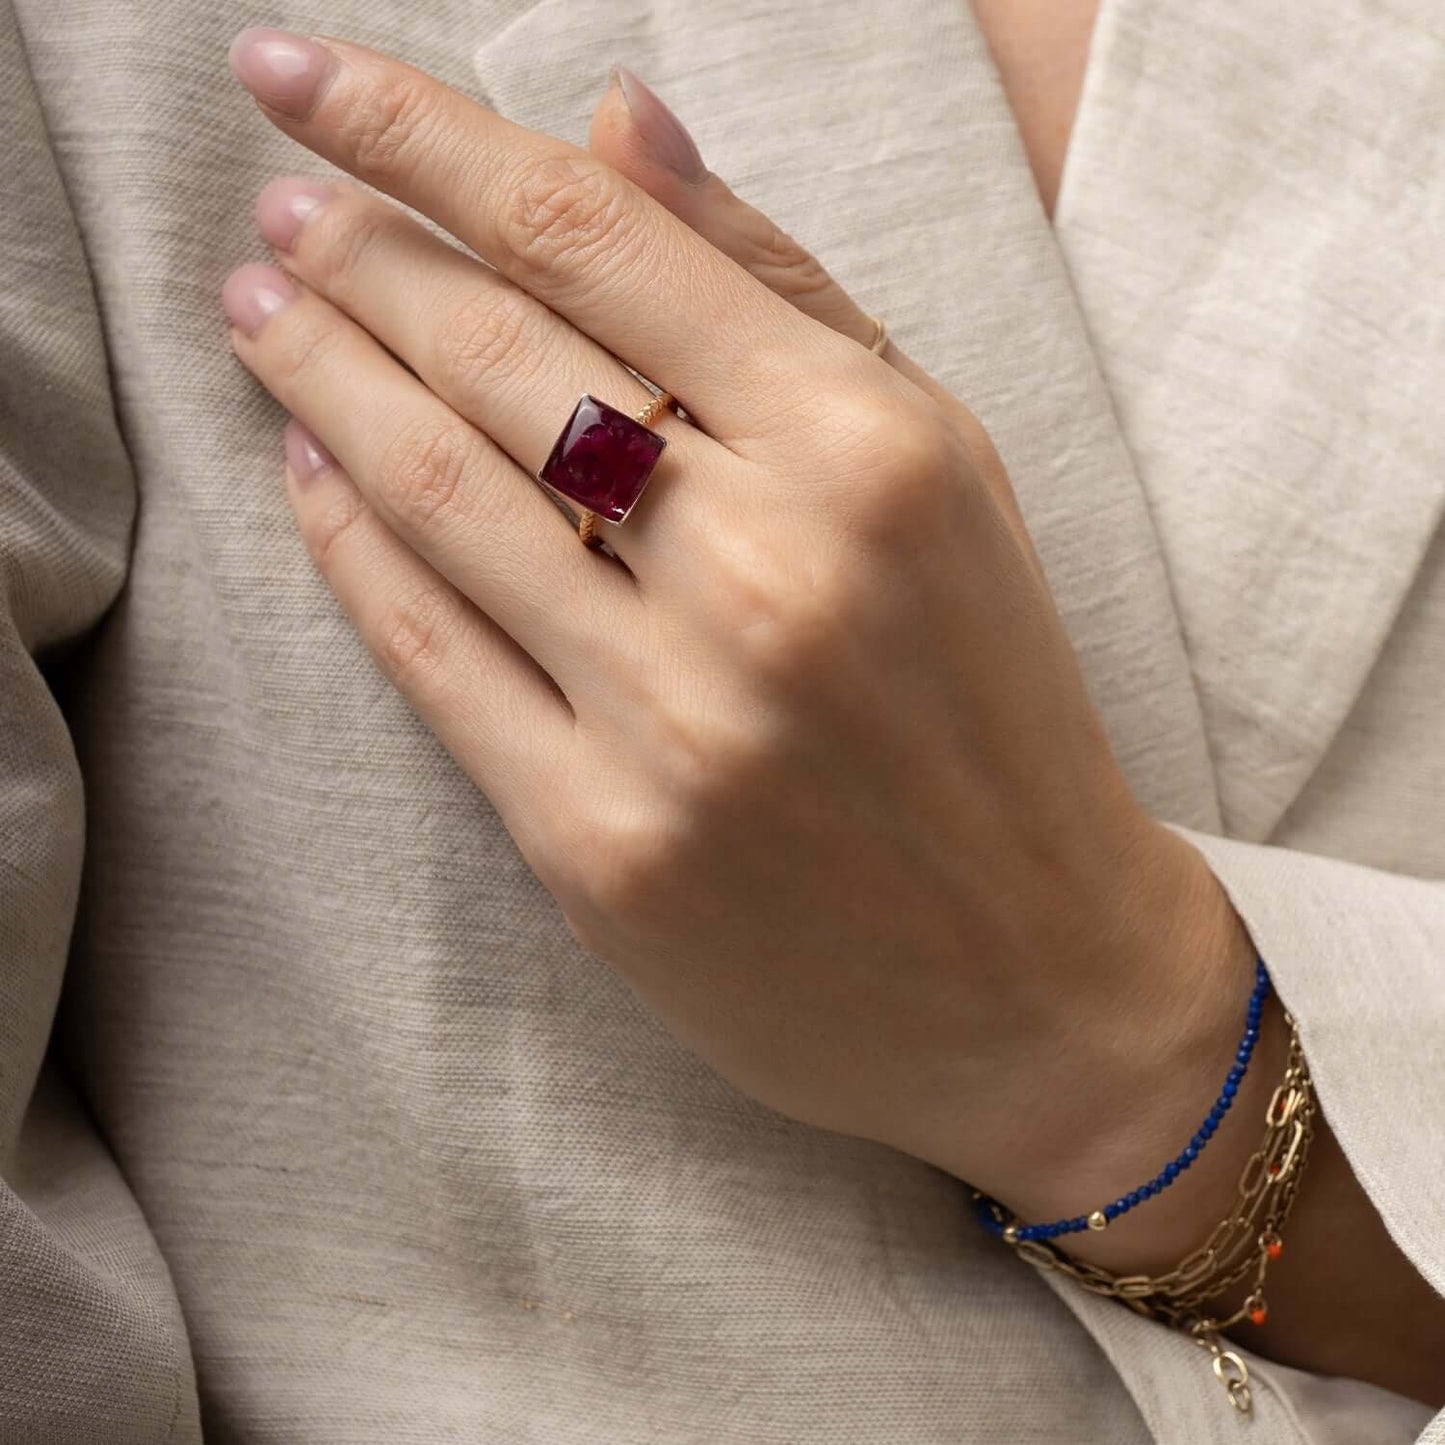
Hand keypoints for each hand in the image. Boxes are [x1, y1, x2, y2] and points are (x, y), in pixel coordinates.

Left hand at [222, 31, 1254, 1220]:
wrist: (1029, 974)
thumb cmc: (992, 706)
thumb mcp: (939, 473)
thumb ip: (779, 295)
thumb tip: (616, 128)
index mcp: (870, 452)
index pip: (594, 238)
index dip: (420, 135)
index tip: (301, 76)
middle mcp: (767, 574)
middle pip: (498, 355)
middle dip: (357, 254)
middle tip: (282, 207)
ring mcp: (674, 722)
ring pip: (438, 496)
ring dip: (320, 382)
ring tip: (260, 313)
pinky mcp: (603, 847)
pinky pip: (433, 660)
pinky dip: (349, 549)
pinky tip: (309, 474)